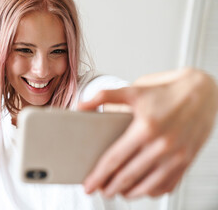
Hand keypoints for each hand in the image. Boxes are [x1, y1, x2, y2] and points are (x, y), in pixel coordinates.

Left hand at [78, 68, 217, 198]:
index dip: (98, 175)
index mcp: (146, 127)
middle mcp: (162, 145)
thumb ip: (104, 96)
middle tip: (99, 190)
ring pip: (147, 186)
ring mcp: (177, 156)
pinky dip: (151, 191)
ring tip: (116, 191)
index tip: (87, 185)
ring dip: (129, 193)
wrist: (201, 91)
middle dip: (110, 187)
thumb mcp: (133, 89)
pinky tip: (140, 188)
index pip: (115, 159)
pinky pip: (167, 185)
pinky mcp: (187, 161)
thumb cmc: (165, 90)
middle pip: (128, 176)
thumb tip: (81, 105)